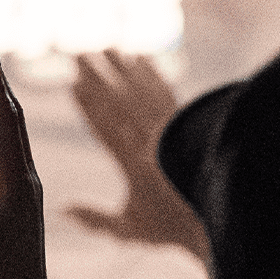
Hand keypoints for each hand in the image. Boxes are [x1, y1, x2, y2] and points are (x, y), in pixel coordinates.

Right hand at [67, 49, 210, 263]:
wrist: (219, 214)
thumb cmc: (170, 226)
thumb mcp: (129, 231)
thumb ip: (96, 220)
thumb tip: (61, 209)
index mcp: (134, 164)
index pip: (105, 128)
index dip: (87, 105)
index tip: (71, 84)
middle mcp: (152, 140)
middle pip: (120, 101)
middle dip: (97, 76)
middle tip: (77, 54)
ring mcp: (170, 128)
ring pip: (143, 91)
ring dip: (122, 67)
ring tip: (104, 47)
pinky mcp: (185, 123)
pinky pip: (166, 92)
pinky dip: (153, 73)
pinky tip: (140, 58)